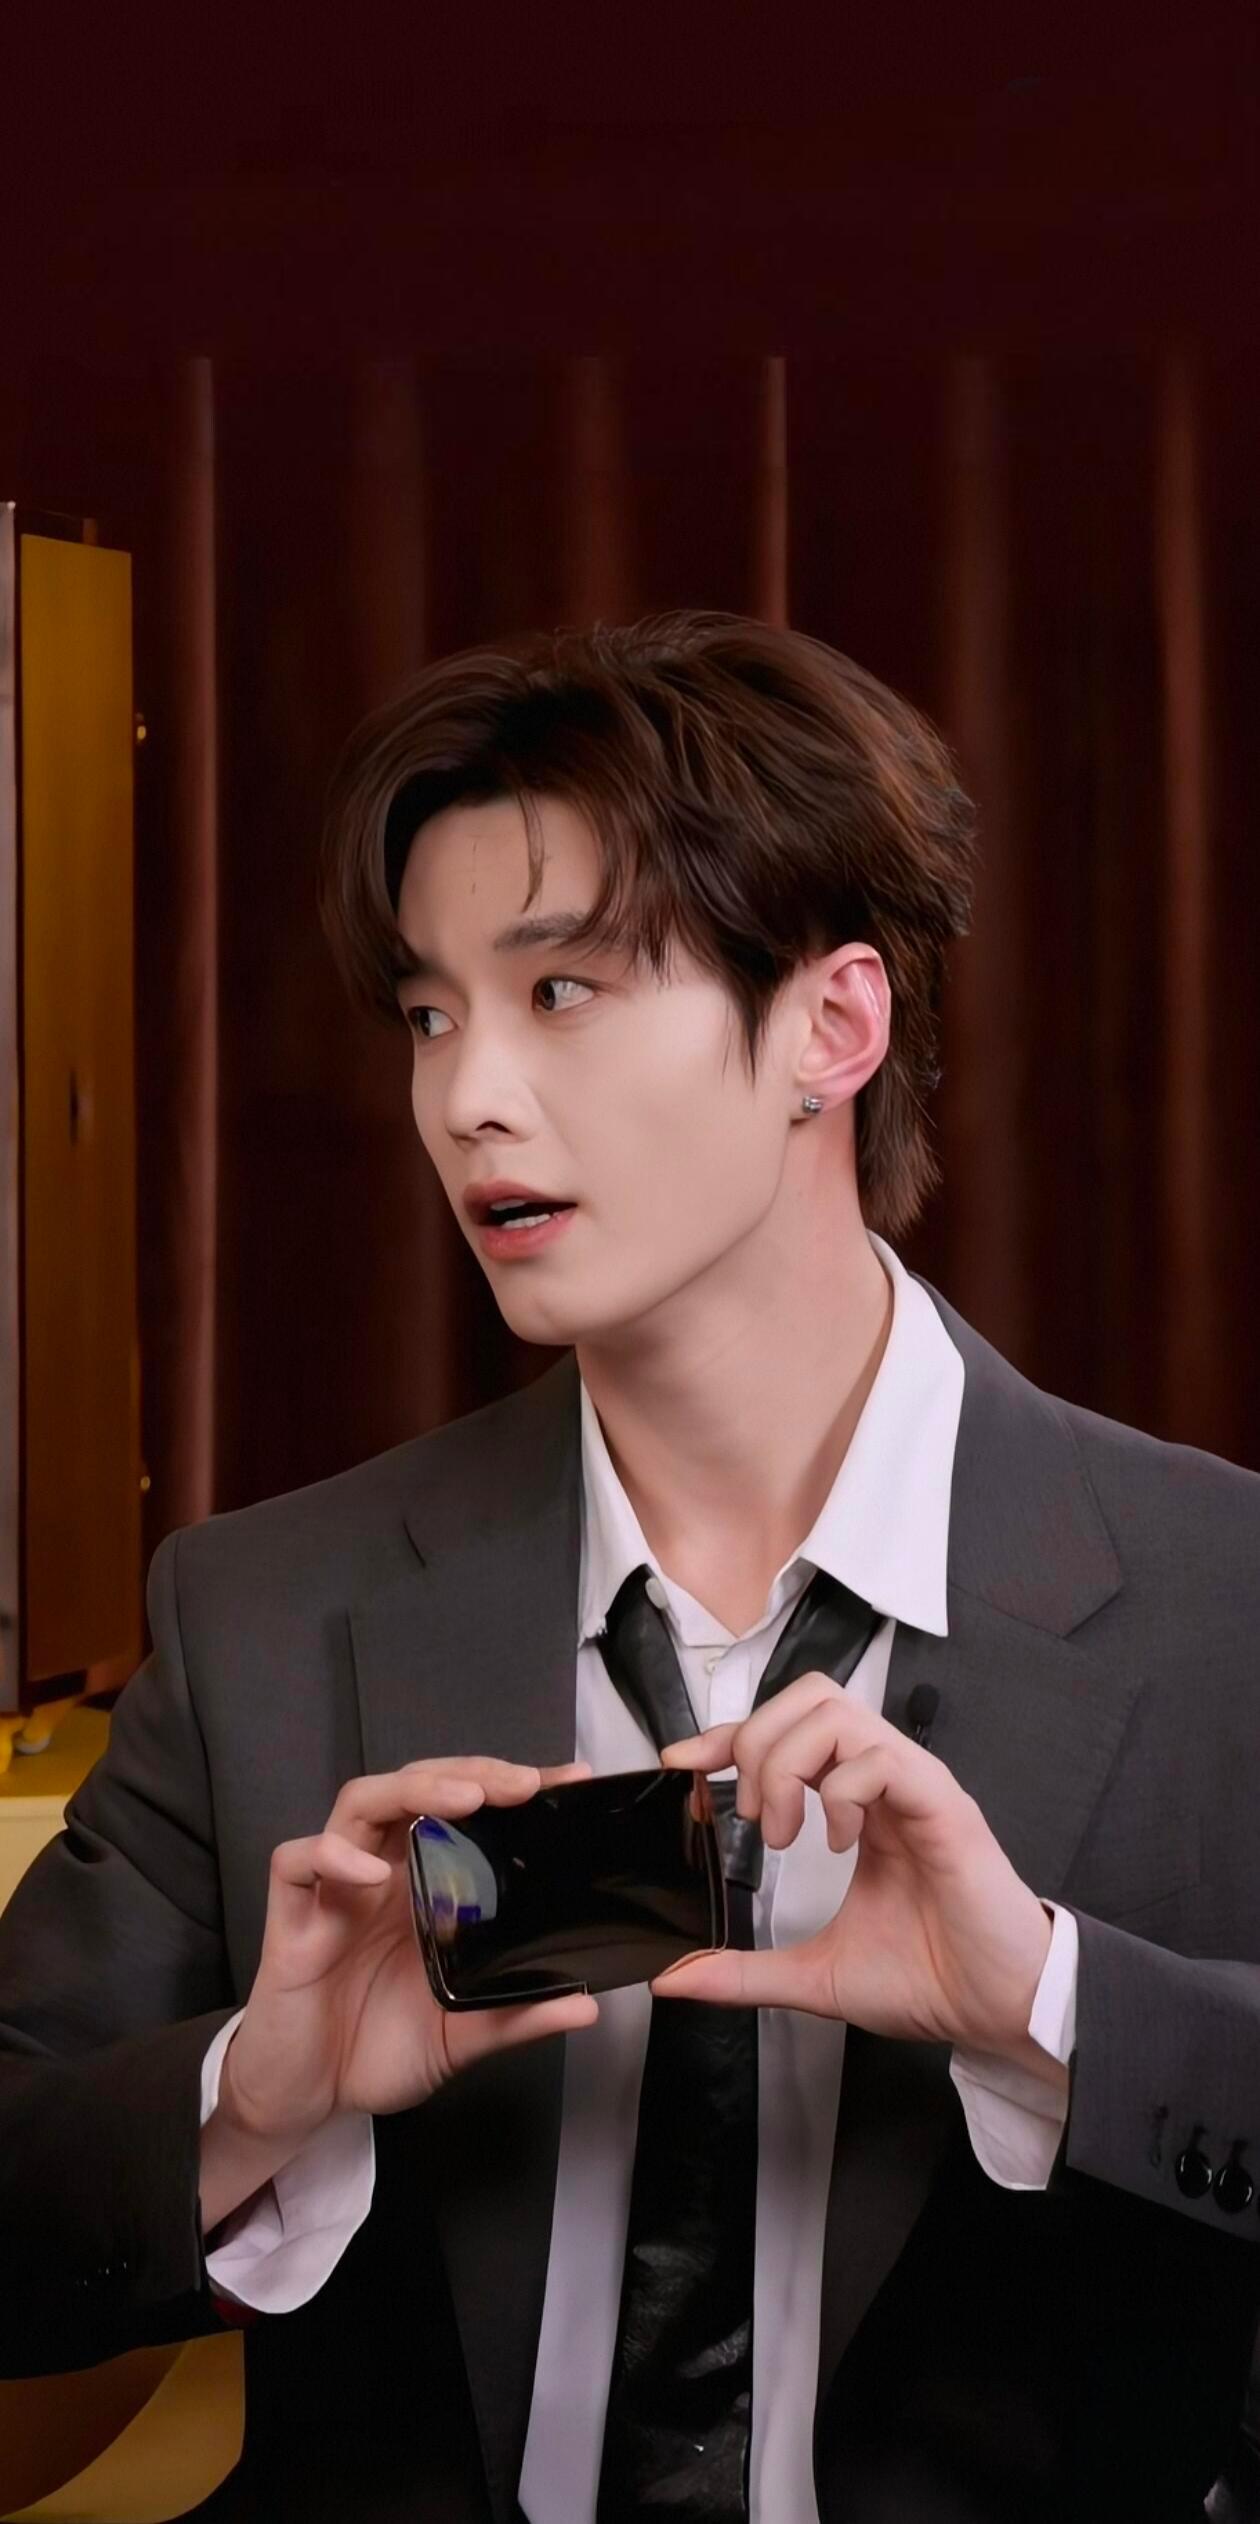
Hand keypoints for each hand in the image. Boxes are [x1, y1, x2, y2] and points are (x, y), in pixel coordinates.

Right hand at [218, 1756, 597, 2148]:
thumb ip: (517, 2016)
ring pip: (361, 1802)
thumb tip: (586, 2004)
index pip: (465, 1813)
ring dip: (412, 1790)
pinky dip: (332, 1855)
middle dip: (469, 1773)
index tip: (567, 1779)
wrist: (307, 2102)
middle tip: (523, 1782)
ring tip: (463, 1800)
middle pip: (416, 1787)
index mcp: (424, 1888)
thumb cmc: (376, 2052)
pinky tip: (371, 1872)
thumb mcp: (461, 2037)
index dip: (509, 1788)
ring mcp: (335, 1891)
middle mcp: (382, 1875)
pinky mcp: (291, 1921)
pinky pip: (296, 1862)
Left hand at [657, 1678, 1060, 2079]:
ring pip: (837, 1712)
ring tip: (786, 1832)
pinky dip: (842, 1793)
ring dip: (790, 1764)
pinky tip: (842, 1844)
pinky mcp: (943, 1806)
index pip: (784, 1732)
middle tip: (754, 1817)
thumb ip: (743, 1972)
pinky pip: (881, 1758)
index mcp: (856, 1805)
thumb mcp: (814, 1978)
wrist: (999, 2009)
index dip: (726, 1736)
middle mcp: (884, 1782)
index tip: (681, 1764)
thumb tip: (676, 1977)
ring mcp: (914, 1787)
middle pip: (808, 1697)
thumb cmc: (930, 1979)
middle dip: (758, 1744)